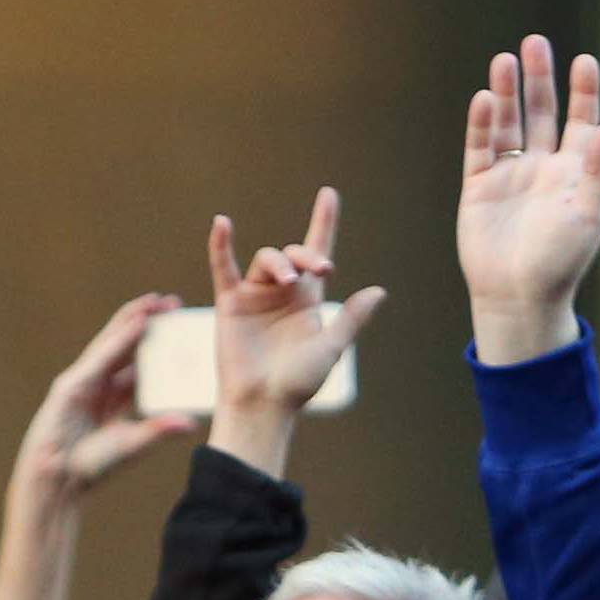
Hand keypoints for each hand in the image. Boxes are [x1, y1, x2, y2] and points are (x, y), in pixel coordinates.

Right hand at [9, 294, 197, 506]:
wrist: (57, 482)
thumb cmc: (91, 468)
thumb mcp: (132, 444)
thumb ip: (158, 430)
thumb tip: (191, 424)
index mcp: (112, 397)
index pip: (138, 363)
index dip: (158, 345)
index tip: (180, 327)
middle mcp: (98, 384)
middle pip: (125, 346)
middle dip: (148, 323)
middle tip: (174, 303)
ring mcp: (82, 382)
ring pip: (111, 343)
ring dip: (134, 320)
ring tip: (157, 301)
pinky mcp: (71, 385)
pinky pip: (101, 356)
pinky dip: (120, 339)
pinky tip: (139, 323)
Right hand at [209, 190, 384, 469]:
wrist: (262, 404)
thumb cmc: (297, 384)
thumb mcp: (331, 348)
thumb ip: (352, 318)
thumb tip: (378, 291)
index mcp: (308, 299)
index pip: (317, 251)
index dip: (324, 223)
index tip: (329, 195)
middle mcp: (282, 293)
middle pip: (293, 254)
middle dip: (306, 255)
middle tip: (318, 269)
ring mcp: (255, 295)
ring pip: (267, 259)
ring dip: (279, 263)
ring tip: (288, 281)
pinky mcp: (230, 303)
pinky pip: (224, 267)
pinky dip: (221, 246)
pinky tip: (222, 224)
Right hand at [459, 36, 599, 365]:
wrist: (517, 298)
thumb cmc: (559, 264)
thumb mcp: (588, 218)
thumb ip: (598, 173)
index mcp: (574, 172)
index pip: (581, 120)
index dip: (583, 91)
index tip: (584, 62)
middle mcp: (542, 167)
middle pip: (541, 111)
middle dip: (539, 78)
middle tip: (534, 42)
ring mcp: (510, 175)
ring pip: (508, 123)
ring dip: (506, 92)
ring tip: (504, 60)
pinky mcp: (479, 189)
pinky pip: (480, 148)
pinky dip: (481, 124)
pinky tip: (484, 99)